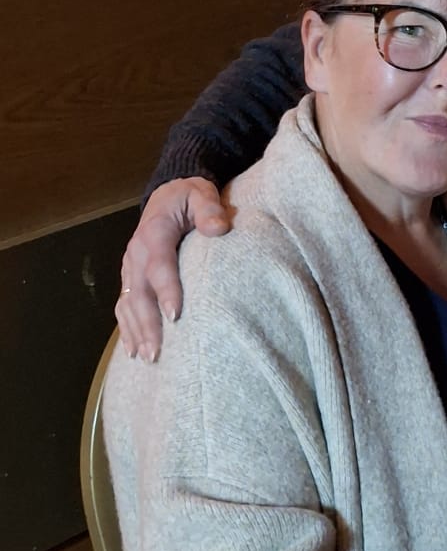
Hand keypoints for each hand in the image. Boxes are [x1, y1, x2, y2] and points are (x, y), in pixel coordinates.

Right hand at [116, 177, 230, 360]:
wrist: (166, 195)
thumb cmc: (189, 197)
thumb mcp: (201, 194)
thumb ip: (209, 209)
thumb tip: (219, 228)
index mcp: (154, 232)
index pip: (159, 265)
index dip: (166, 290)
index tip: (175, 315)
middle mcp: (136, 252)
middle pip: (139, 291)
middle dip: (147, 323)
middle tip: (158, 351)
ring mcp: (129, 266)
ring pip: (128, 302)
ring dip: (136, 331)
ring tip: (148, 357)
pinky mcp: (129, 276)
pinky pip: (124, 304)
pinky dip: (126, 328)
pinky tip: (133, 351)